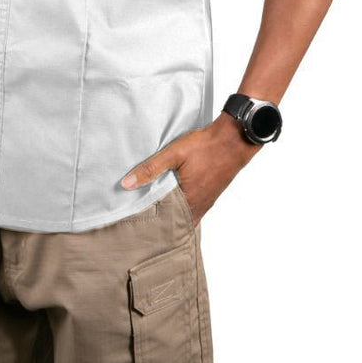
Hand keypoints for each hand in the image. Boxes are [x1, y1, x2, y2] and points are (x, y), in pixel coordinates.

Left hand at [120, 113, 262, 225]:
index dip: (149, 223)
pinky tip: (172, 196)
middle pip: (174, 222)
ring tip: (152, 207)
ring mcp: (206, 202)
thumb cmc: (206, 146)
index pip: (164, 223)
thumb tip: (126, 184)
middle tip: (139, 218)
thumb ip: (150, 169)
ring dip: (171, 212)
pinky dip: (181, 205)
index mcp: (189, 202)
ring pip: (184, 215)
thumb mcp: (174, 153)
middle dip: (159, 220)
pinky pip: (193, 207)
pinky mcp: (210, 194)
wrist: (235, 139)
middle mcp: (199, 207)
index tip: (134, 222)